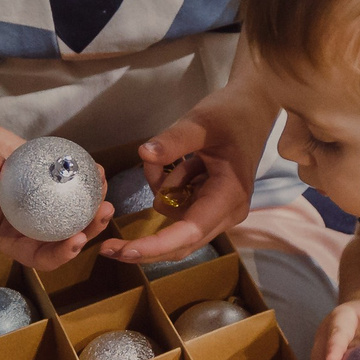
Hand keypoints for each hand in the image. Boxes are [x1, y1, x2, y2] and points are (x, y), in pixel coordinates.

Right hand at [0, 123, 111, 272]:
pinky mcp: (50, 186)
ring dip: (94, 205)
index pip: (39, 256)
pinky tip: (97, 168)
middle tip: (103, 210)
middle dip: (89, 229)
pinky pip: (72, 189)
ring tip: (104, 186)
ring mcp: (42, 206)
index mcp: (9, 236)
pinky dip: (86, 181)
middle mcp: (29, 226)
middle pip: (65, 237)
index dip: (60, 254)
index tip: (76, 239)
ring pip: (74, 214)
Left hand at [99, 88, 267, 264]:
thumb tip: (144, 153)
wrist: (254, 107)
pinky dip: (169, 186)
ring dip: (164, 188)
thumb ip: (174, 140)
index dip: (156, 246)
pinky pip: (177, 205)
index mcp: (229, 196)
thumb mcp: (201, 122)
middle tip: (105, 247)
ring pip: (174, 218)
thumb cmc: (232, 114)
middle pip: (180, 243)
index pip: (189, 231)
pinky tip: (188, 162)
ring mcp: (220, 211)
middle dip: (145, 244)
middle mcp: (227, 212)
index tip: (125, 253)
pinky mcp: (209, 205)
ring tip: (186, 156)